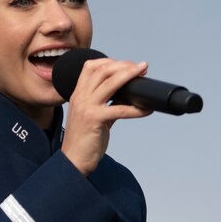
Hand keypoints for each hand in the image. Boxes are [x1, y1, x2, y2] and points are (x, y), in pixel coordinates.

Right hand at [60, 57, 151, 174]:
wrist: (74, 160)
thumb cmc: (85, 139)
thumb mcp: (94, 116)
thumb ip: (107, 104)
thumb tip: (127, 94)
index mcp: (78, 94)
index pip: (90, 66)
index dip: (110, 61)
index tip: (127, 64)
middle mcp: (80, 97)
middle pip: (102, 70)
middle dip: (124, 65)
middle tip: (141, 67)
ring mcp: (86, 107)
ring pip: (110, 83)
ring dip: (129, 75)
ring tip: (143, 73)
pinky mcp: (94, 119)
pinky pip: (119, 109)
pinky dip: (136, 108)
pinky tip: (146, 109)